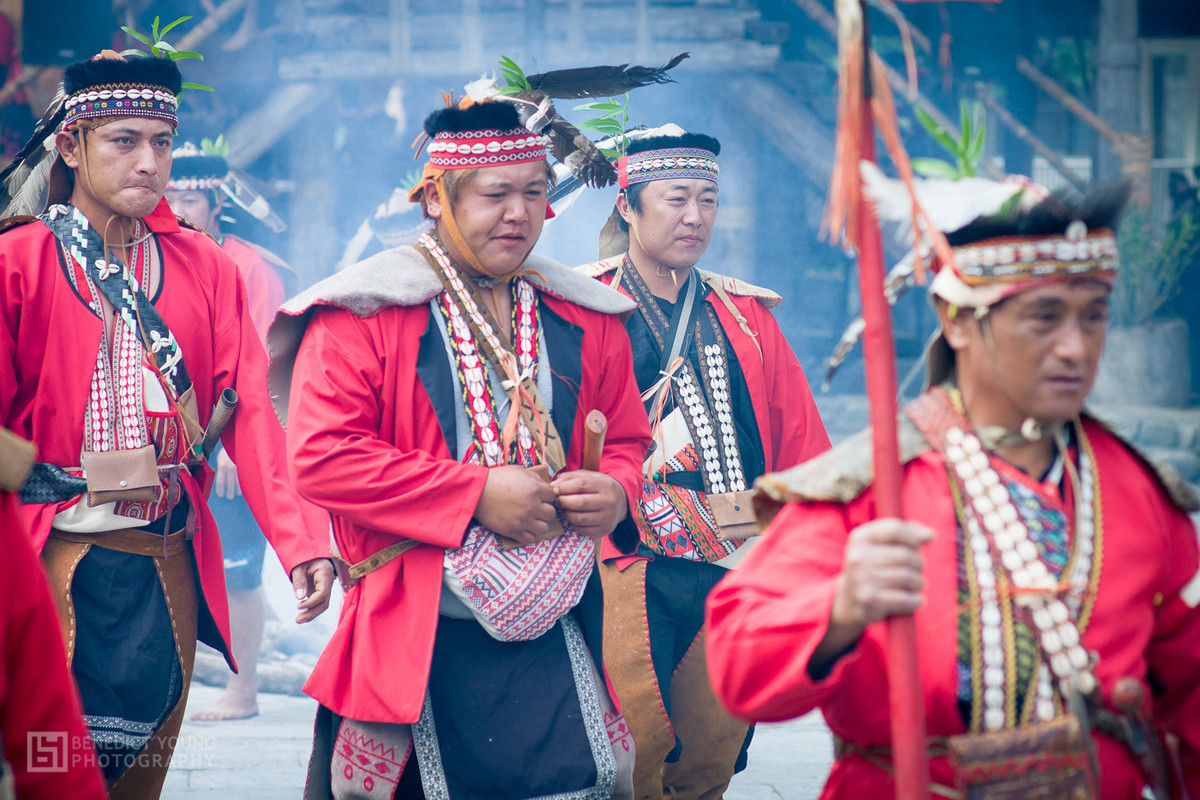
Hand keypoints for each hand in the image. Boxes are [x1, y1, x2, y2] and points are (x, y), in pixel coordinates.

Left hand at [214, 448, 240, 499]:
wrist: (238, 440)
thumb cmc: (228, 449)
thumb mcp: (221, 457)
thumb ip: (221, 467)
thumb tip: (223, 480)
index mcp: (222, 465)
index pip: (220, 480)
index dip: (220, 489)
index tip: (221, 494)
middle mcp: (230, 467)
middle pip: (230, 483)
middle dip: (230, 492)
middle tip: (230, 497)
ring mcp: (239, 466)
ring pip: (239, 481)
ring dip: (238, 489)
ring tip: (238, 494)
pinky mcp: (245, 465)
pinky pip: (245, 476)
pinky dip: (244, 482)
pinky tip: (245, 486)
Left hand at [290, 558, 334, 623]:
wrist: (311, 554)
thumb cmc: (305, 558)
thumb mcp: (299, 566)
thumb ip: (299, 581)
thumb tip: (299, 597)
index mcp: (325, 573)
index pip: (322, 593)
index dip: (311, 602)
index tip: (298, 606)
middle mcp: (328, 582)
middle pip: (324, 602)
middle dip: (312, 612)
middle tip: (298, 620)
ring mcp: (326, 587)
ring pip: (323, 605)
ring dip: (311, 614)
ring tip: (298, 620)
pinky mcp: (321, 591)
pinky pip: (318, 603)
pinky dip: (311, 610)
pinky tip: (302, 616)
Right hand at [474, 465, 558, 545]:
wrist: (477, 492)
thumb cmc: (496, 478)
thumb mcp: (518, 471)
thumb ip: (534, 478)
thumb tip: (545, 485)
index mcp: (535, 490)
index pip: (553, 497)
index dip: (547, 496)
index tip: (541, 497)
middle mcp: (532, 506)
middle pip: (551, 514)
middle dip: (545, 510)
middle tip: (537, 508)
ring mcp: (523, 520)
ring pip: (544, 528)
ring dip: (539, 523)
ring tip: (531, 519)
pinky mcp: (513, 531)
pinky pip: (530, 538)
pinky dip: (528, 534)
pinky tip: (523, 527)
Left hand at [551, 470, 627, 538]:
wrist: (622, 502)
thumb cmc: (600, 488)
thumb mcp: (590, 477)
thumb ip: (571, 477)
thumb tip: (553, 485)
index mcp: (605, 485)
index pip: (581, 485)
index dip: (564, 487)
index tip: (554, 489)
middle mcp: (609, 502)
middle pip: (580, 503)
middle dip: (563, 502)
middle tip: (556, 500)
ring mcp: (608, 517)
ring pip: (579, 518)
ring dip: (566, 514)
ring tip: (564, 509)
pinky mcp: (604, 530)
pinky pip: (582, 529)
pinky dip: (573, 524)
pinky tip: (573, 517)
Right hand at [809, 518, 933, 677]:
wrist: (849, 601)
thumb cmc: (872, 568)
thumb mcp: (881, 546)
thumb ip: (906, 535)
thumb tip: (930, 535)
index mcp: (860, 538)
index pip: (895, 529)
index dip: (913, 537)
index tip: (918, 545)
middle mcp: (858, 556)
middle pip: (905, 555)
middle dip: (919, 563)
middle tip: (917, 570)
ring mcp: (862, 579)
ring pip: (908, 577)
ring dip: (919, 583)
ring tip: (915, 585)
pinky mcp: (870, 600)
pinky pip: (906, 599)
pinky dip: (916, 600)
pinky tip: (915, 600)